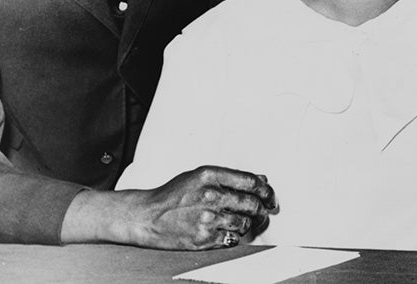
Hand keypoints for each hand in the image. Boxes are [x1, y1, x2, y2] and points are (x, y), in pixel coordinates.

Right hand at [125, 165, 276, 249]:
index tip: (269, 195)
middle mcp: (210, 196)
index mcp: (210, 176)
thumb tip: (260, 180)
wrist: (147, 216)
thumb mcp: (199, 176)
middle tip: (264, 211)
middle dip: (263, 208)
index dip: (265, 189)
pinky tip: (229, 231)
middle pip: (252, 204)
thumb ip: (230, 177)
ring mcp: (207, 219)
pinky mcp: (204, 238)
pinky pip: (232, 239)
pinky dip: (234, 236)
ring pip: (244, 223)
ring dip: (249, 223)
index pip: (250, 181)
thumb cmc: (173, 195)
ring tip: (245, 222)